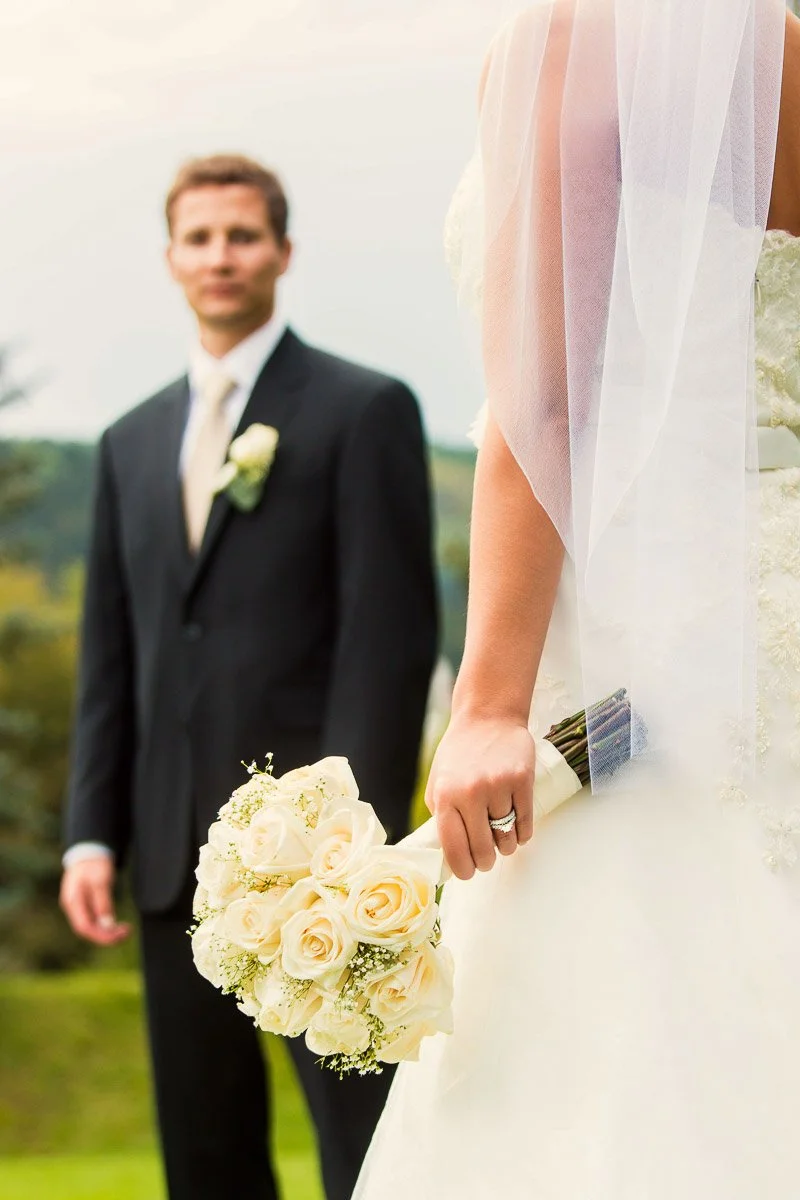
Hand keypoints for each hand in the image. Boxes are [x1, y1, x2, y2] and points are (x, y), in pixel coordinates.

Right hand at [59, 857, 131, 946]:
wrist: (89, 852)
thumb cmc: (94, 864)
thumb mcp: (101, 881)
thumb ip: (103, 903)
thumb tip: (108, 925)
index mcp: (73, 901)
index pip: (84, 926)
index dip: (101, 935)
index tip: (119, 935)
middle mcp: (73, 907)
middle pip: (87, 929)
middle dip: (107, 935)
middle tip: (126, 932)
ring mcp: (78, 907)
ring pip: (91, 926)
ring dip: (107, 931)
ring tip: (125, 930)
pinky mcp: (85, 906)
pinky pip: (93, 921)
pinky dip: (105, 925)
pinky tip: (116, 925)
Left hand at [426, 714, 535, 880]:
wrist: (488, 717)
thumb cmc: (461, 753)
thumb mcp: (438, 781)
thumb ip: (441, 815)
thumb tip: (449, 852)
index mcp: (446, 796)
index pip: (454, 848)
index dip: (463, 868)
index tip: (468, 872)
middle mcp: (471, 793)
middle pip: (483, 850)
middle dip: (485, 862)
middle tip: (486, 859)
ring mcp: (499, 787)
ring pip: (507, 839)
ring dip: (505, 846)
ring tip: (501, 838)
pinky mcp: (523, 781)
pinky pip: (526, 824)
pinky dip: (522, 834)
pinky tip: (516, 830)